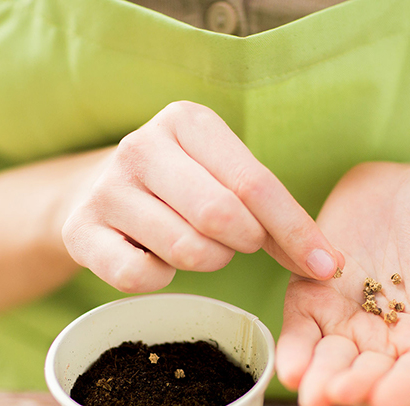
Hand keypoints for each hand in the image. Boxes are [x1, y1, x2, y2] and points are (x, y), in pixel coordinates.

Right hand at [61, 101, 342, 291]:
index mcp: (186, 121)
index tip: (328, 267)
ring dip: (208, 261)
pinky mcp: (81, 232)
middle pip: (221, 216)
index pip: (255, 183)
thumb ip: (272, 213)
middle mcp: (142, 146)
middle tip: (238, 244)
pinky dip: (162, 280)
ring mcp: (107, 189)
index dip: (296, 231)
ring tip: (197, 245)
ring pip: (186, 250)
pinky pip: (141, 277)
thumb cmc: (180, 187)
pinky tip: (157, 260)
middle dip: (244, 243)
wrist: (91, 193)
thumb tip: (328, 264)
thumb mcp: (224, 177)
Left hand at [276, 163, 409, 405]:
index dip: (399, 393)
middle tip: (334, 394)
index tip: (382, 403)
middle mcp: (383, 346)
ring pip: (327, 360)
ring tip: (305, 387)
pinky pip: (300, 328)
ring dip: (316, 377)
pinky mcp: (313, 299)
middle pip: (364, 376)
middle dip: (348, 387)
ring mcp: (345, 324)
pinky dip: (293, 348)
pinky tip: (288, 367)